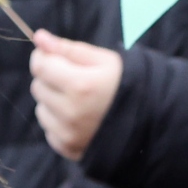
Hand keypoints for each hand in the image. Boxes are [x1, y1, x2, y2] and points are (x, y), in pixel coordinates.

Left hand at [29, 32, 122, 158]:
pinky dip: (58, 122)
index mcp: (80, 85)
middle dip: (50, 78)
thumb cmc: (126, 84)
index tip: (51, 55)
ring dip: (52, 101)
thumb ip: (68, 49)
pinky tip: (78, 117)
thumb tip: (39, 38)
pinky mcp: (69, 148)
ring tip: (77, 99)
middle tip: (73, 78)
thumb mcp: (103, 60)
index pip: (40, 66)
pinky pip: (49, 130)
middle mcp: (71, 112)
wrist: (149, 120)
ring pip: (41, 109)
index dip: (42, 57)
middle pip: (38, 87)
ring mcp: (69, 134)